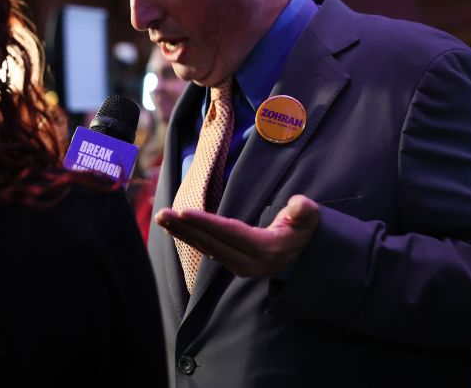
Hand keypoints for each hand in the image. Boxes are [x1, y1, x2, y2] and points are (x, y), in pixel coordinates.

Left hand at [155, 194, 319, 277]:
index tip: (183, 212)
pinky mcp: (232, 264)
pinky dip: (189, 238)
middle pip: (212, 242)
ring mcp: (239, 266)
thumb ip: (304, 211)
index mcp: (266, 249)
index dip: (206, 223)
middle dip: (185, 228)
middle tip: (162, 214)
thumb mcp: (309, 217)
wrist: (302, 250)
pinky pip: (207, 250)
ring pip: (206, 247)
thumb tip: (300, 204)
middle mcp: (249, 262)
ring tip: (162, 219)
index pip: (231, 234)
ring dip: (182, 233)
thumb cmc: (302, 227)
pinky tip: (174, 228)